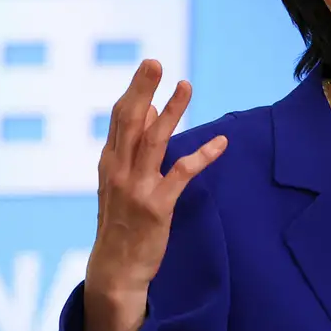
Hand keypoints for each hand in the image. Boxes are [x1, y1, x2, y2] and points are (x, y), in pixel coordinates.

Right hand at [83, 59, 226, 330]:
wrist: (115, 270)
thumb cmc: (121, 222)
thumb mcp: (119, 182)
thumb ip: (133, 149)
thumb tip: (151, 112)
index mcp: (109, 162)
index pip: (120, 119)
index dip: (134, 91)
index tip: (149, 67)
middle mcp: (118, 171)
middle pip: (130, 122)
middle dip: (142, 89)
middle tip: (155, 61)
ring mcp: (136, 188)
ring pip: (154, 140)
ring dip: (172, 111)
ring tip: (187, 85)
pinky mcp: (157, 206)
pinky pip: (182, 174)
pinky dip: (202, 156)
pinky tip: (221, 142)